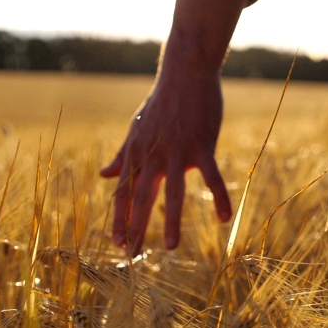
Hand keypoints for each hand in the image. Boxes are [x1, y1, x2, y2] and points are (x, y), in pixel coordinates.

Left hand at [100, 74, 231, 255]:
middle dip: (135, 227)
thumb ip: (121, 156)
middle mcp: (152, 155)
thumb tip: (103, 175)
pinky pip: (210, 176)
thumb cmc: (161, 104)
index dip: (120, 217)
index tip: (117, 242)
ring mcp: (176, 151)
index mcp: (136, 153)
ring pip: (173, 192)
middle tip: (131, 254)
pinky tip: (224, 218)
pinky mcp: (201, 145)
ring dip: (170, 220)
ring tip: (170, 247)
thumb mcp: (135, 130)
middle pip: (141, 197)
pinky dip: (218, 197)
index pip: (124, 192)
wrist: (184, 74)